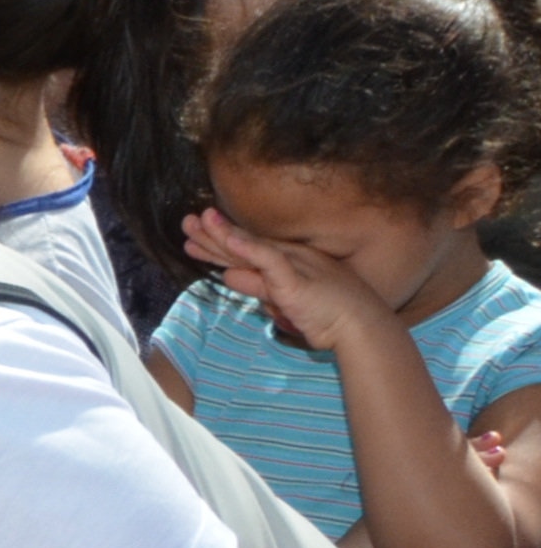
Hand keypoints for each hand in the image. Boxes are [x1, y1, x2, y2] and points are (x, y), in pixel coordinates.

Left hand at [182, 205, 395, 356]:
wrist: (360, 326)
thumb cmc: (326, 313)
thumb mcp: (281, 299)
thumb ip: (257, 287)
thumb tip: (229, 276)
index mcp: (284, 261)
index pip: (245, 250)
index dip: (218, 242)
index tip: (193, 237)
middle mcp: (288, 257)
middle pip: (243, 244)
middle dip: (213, 233)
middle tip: (186, 222)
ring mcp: (293, 266)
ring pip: (251, 248)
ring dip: (223, 235)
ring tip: (198, 222)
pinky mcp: (296, 281)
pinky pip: (270, 262)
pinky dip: (250, 251)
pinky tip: (231, 241)